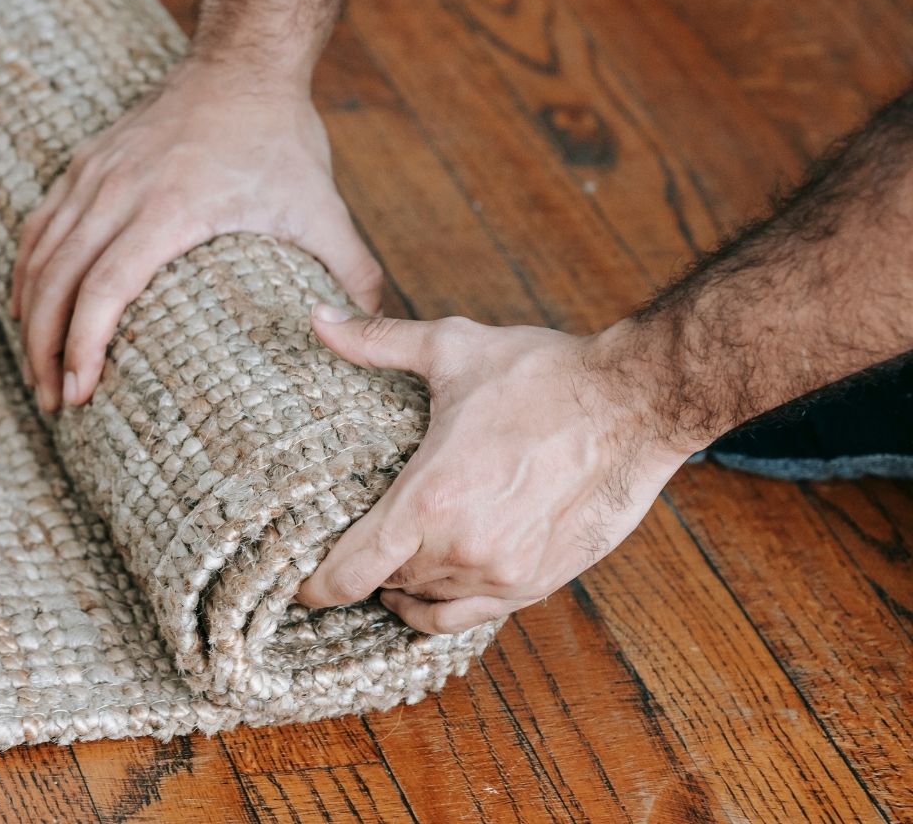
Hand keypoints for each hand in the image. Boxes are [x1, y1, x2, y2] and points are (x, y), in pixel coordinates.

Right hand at [10, 57, 383, 412]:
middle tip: (54, 401)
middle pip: (57, 280)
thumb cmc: (281, 138)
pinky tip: (24, 308)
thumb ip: (352, 272)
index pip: (105, 287)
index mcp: (170, 207)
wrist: (243, 60)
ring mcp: (94, 175)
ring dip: (27, 318)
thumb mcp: (322, 206)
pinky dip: (25, 273)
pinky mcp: (83, 165)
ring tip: (36, 372)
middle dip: (45, 349)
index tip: (81, 390)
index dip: (83, 345)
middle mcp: (118, 191)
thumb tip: (372, 334)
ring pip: (39, 256)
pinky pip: (38, 227)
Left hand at [294, 307, 692, 633]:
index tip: (298, 586)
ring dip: (405, 588)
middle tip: (343, 558)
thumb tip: (318, 317)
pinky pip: (475, 616)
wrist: (634, 403)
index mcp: (429, 500)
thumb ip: (378, 341)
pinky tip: (432, 587)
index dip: (316, 586)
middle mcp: (462, 549)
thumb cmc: (543, 375)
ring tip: (387, 570)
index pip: (351, 571)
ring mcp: (504, 573)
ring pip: (430, 601)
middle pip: (387, 584)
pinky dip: (445, 606)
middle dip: (362, 572)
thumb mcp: (452, 349)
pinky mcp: (540, 581)